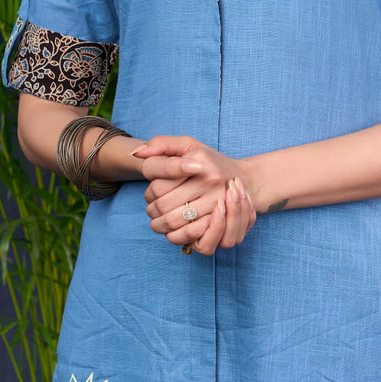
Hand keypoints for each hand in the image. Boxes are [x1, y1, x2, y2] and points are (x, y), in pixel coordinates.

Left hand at [132, 135, 255, 253]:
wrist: (243, 179)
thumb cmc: (210, 161)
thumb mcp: (189, 145)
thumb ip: (161, 144)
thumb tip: (137, 153)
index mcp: (199, 162)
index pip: (159, 184)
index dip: (149, 193)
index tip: (151, 195)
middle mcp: (211, 181)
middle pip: (165, 205)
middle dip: (152, 212)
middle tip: (151, 212)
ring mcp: (218, 202)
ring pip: (175, 222)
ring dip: (161, 226)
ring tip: (158, 223)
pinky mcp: (222, 220)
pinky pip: (192, 235)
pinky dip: (177, 237)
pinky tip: (173, 232)